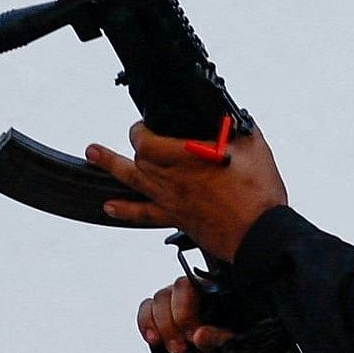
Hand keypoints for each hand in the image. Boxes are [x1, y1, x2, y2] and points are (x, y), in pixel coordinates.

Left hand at [89, 120, 288, 262]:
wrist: (262, 234)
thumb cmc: (260, 195)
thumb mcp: (253, 147)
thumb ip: (236, 128)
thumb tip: (231, 117)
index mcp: (187, 156)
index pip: (145, 139)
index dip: (142, 129)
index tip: (148, 125)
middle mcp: (173, 178)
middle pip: (138, 158)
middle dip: (136, 143)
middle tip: (134, 133)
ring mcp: (172, 200)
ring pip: (132, 180)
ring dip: (110, 165)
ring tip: (91, 153)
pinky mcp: (177, 219)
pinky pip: (144, 214)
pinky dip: (125, 209)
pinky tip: (109, 207)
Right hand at [136, 277, 255, 352]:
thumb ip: (221, 342)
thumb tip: (199, 335)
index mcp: (218, 296)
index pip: (191, 287)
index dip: (184, 312)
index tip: (191, 337)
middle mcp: (197, 295)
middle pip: (171, 292)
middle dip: (172, 323)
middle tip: (181, 350)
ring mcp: (179, 304)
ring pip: (158, 300)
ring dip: (160, 327)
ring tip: (174, 351)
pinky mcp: (163, 318)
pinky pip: (146, 311)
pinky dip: (146, 324)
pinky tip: (154, 339)